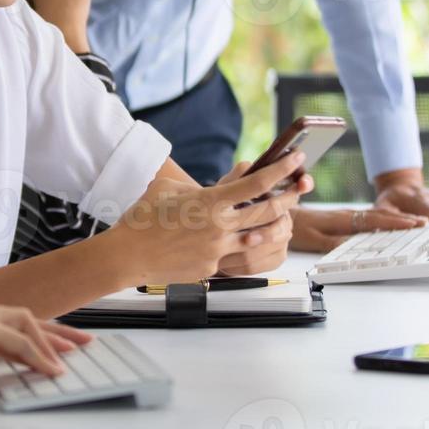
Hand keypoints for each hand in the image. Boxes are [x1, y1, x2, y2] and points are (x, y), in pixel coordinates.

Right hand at [0, 297, 92, 381]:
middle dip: (54, 331)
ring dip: (50, 341)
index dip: (33, 335)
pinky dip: (37, 356)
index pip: (9, 322)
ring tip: (72, 355)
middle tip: (81, 342)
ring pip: (27, 323)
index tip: (53, 347)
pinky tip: (50, 370)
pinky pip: (19, 343)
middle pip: (25, 316)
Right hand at [103, 151, 310, 282]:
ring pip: (260, 237)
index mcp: (210, 202)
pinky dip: (238, 245)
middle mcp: (219, 226)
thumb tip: (212, 191)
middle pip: (268, 211)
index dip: (281, 170)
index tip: (296, 159)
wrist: (127, 255)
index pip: (256, 183)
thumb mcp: (168, 189)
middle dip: (290, 197)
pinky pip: (233, 255)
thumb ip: (196, 187)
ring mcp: (218, 250)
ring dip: (276, 226)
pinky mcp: (212, 269)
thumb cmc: (142, 218)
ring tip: (285, 218)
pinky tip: (239, 240)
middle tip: (302, 186)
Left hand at [288, 207, 426, 253]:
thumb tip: (358, 244)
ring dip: (396, 218)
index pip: (376, 220)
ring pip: (376, 216)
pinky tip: (389, 224)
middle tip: (424, 222)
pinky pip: (369, 217)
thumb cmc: (297, 228)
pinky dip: (384, 219)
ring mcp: (347, 215)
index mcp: (345, 219)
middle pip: (381, 216)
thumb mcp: (315, 240)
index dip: (396, 223)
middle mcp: (349, 214)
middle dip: (403, 219)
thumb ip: (336, 242)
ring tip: (414, 222)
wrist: (283, 214)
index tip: (414, 224)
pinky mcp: (344, 217)